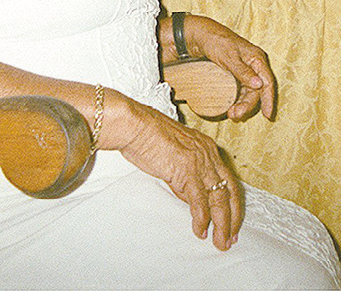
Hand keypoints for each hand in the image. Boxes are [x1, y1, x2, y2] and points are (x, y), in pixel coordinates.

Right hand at [120, 100, 241, 250]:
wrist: (134, 125)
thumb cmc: (146, 136)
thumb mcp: (174, 154)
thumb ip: (185, 175)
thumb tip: (190, 198)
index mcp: (206, 146)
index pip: (227, 179)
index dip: (231, 202)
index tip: (231, 220)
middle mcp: (208, 154)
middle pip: (229, 191)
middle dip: (232, 217)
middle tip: (230, 237)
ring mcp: (200, 162)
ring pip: (219, 199)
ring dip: (221, 224)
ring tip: (219, 242)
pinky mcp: (187, 171)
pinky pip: (200, 202)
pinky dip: (201, 219)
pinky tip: (200, 230)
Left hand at [185, 15, 274, 120]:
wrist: (198, 34)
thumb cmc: (215, 41)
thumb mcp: (228, 56)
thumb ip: (243, 71)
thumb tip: (259, 85)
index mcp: (256, 58)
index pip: (267, 81)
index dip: (269, 99)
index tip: (267, 115)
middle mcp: (252, 64)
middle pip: (257, 90)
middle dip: (248, 105)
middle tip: (236, 115)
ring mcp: (244, 69)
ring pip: (248, 91)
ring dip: (241, 104)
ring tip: (232, 114)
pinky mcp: (234, 72)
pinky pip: (240, 89)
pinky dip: (236, 98)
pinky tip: (231, 106)